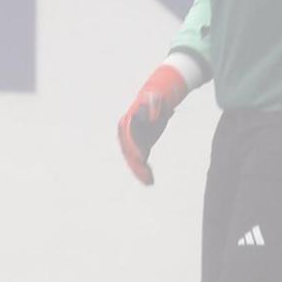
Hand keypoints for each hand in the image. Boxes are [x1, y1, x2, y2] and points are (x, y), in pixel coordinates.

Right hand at [118, 64, 190, 184]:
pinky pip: (140, 162)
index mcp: (127, 123)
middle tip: (146, 177)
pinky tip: (150, 180)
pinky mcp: (140, 147)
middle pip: (130, 153)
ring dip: (140, 172)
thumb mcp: (155, 99)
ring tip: (150, 183)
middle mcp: (125, 135)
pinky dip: (144, 171)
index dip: (135, 149)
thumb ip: (153, 106)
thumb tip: (152, 118)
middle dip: (137, 166)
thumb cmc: (155, 99)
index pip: (129, 138)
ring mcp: (132, 142)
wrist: (155, 99)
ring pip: (134, 160)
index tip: (142, 158)